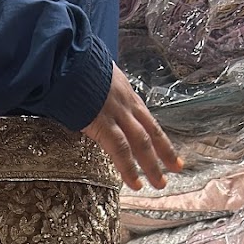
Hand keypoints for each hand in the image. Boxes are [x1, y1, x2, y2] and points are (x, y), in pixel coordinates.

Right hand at [83, 64, 181, 190]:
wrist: (66, 60)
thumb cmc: (75, 67)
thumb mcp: (96, 76)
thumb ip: (100, 92)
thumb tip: (95, 101)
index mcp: (125, 93)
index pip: (147, 119)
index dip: (159, 135)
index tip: (169, 149)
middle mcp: (126, 104)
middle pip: (151, 131)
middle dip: (165, 152)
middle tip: (176, 169)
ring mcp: (117, 114)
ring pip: (141, 143)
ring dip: (152, 165)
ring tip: (159, 184)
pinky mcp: (103, 124)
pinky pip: (120, 149)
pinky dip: (128, 168)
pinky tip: (135, 183)